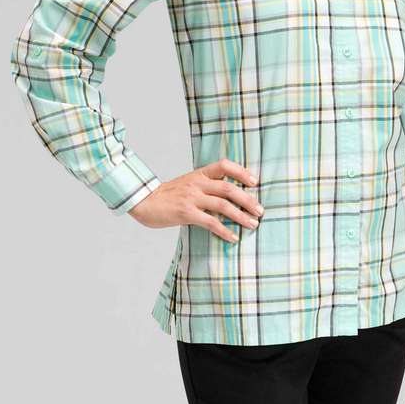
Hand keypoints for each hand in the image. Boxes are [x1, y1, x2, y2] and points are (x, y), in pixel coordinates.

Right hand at [127, 158, 263, 241]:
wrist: (144, 202)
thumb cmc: (169, 195)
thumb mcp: (188, 184)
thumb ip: (206, 186)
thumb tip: (230, 196)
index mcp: (199, 174)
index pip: (224, 165)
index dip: (241, 171)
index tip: (254, 182)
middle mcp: (197, 183)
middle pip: (229, 188)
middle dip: (248, 200)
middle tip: (260, 211)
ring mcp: (191, 198)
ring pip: (223, 205)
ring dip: (241, 216)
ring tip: (253, 225)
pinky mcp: (186, 213)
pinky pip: (210, 222)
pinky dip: (224, 230)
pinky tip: (234, 237)